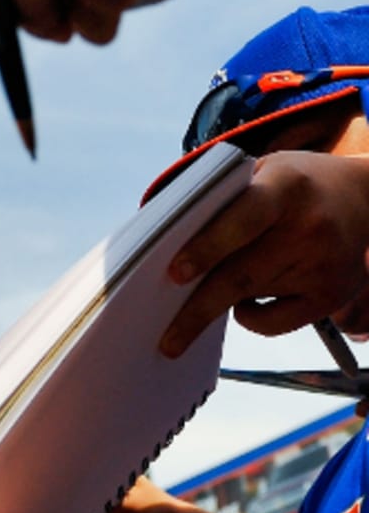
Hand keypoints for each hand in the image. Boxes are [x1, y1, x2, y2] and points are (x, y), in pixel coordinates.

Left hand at [160, 151, 368, 356]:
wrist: (365, 197)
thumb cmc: (292, 187)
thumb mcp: (261, 174)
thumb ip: (221, 202)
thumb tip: (164, 248)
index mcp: (286, 187)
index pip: (243, 219)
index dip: (208, 247)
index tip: (175, 274)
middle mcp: (311, 226)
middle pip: (242, 276)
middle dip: (197, 310)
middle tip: (167, 339)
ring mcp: (326, 264)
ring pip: (251, 298)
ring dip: (220, 300)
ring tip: (209, 289)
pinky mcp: (333, 294)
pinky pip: (275, 323)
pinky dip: (250, 318)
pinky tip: (245, 302)